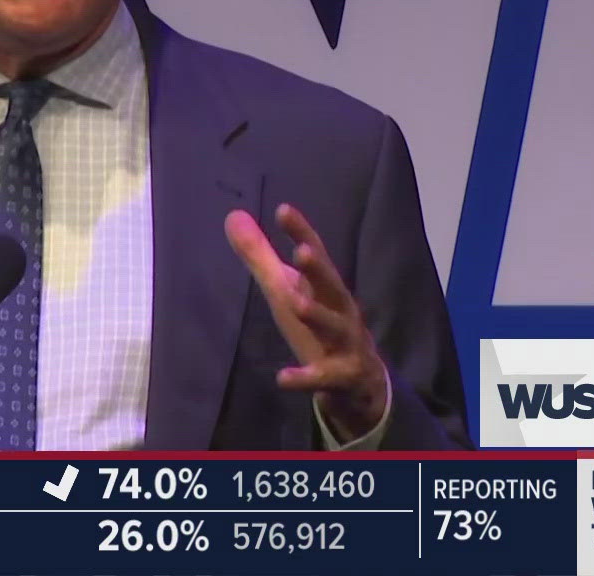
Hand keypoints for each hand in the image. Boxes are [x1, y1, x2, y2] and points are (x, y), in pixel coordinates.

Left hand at [225, 204, 387, 440]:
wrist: (360, 383)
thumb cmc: (319, 326)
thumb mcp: (287, 290)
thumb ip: (261, 257)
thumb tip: (233, 216)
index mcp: (325, 288)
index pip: (315, 255)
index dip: (301, 233)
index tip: (283, 210)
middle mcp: (340, 310)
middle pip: (332, 287)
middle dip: (318, 270)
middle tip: (302, 252)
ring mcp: (345, 344)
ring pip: (333, 328)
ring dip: (316, 315)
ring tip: (296, 303)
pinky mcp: (341, 377)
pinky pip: (323, 377)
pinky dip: (305, 378)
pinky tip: (283, 378)